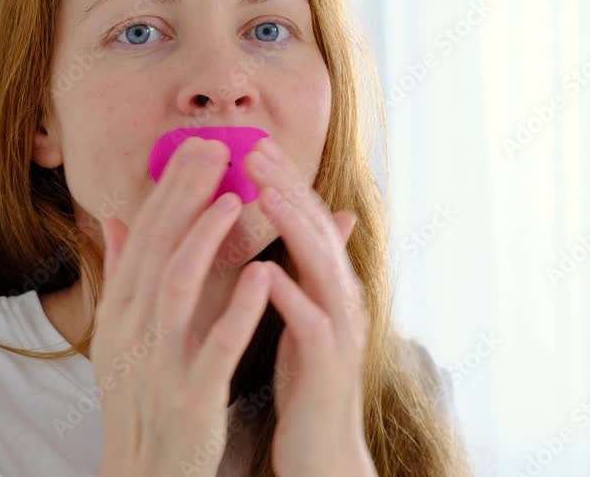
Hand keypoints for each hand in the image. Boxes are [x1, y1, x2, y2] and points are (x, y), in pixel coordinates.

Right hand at [93, 137, 273, 476]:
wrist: (145, 473)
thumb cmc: (142, 400)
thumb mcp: (120, 337)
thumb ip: (120, 277)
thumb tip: (112, 220)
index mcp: (119, 314)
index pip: (142, 240)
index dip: (167, 192)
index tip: (191, 149)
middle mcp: (130, 333)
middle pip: (156, 251)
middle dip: (183, 198)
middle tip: (211, 149)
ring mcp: (157, 365)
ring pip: (176, 289)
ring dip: (203, 241)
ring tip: (232, 198)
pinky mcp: (190, 397)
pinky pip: (215, 348)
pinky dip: (238, 310)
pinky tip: (264, 275)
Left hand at [245, 137, 377, 476]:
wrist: (322, 446)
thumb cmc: (304, 375)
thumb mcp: (301, 313)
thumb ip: (299, 268)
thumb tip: (300, 220)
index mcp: (327, 282)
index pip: (304, 218)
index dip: (280, 178)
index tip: (249, 143)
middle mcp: (340, 296)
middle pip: (316, 228)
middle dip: (286, 184)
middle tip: (254, 146)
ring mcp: (340, 328)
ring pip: (321, 265)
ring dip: (294, 224)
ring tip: (265, 190)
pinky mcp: (328, 363)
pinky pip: (310, 322)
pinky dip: (290, 294)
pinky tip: (267, 272)